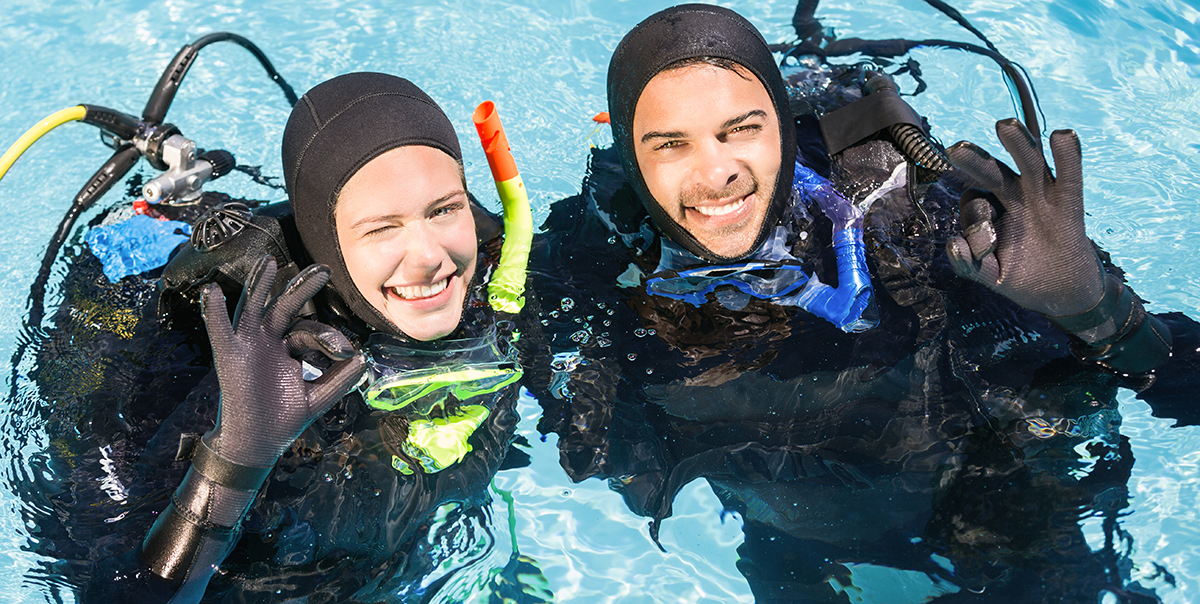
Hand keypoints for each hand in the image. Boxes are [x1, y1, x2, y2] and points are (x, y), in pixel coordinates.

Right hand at [201, 256, 365, 466]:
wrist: (257, 446)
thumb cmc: (283, 420)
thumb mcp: (318, 397)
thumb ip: (340, 379)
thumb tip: (362, 358)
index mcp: (288, 349)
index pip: (310, 331)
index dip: (330, 339)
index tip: (347, 353)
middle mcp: (268, 342)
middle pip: (284, 307)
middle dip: (302, 288)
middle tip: (324, 270)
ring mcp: (248, 347)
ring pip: (254, 308)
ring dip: (259, 285)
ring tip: (267, 262)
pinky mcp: (229, 357)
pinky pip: (220, 330)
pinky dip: (214, 312)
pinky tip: (211, 291)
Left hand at [945, 118, 1104, 317]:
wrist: (1062, 292)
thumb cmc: (1022, 277)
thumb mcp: (991, 275)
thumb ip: (970, 264)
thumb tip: (953, 244)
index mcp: (991, 210)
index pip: (974, 202)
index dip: (975, 222)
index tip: (986, 249)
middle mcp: (1014, 195)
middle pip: (992, 171)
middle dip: (975, 160)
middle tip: (956, 149)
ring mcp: (1042, 195)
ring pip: (1028, 162)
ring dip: (1017, 143)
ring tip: (1004, 127)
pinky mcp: (1069, 204)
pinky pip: (1069, 175)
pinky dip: (1067, 156)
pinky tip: (1063, 136)